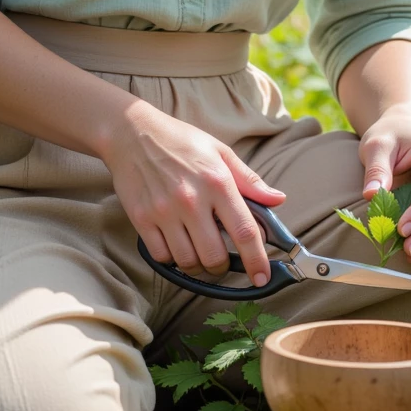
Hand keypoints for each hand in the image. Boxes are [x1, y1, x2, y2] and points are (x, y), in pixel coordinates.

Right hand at [103, 98, 285, 286]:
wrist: (132, 132)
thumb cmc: (180, 141)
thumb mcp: (220, 151)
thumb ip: (249, 180)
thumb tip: (278, 200)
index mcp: (217, 182)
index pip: (244, 231)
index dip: (257, 260)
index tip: (262, 278)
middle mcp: (191, 199)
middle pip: (215, 257)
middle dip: (223, 266)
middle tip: (223, 259)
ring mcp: (164, 211)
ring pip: (188, 262)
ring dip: (198, 266)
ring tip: (199, 251)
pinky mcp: (142, 219)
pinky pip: (162, 257)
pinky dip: (173, 259)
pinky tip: (176, 244)